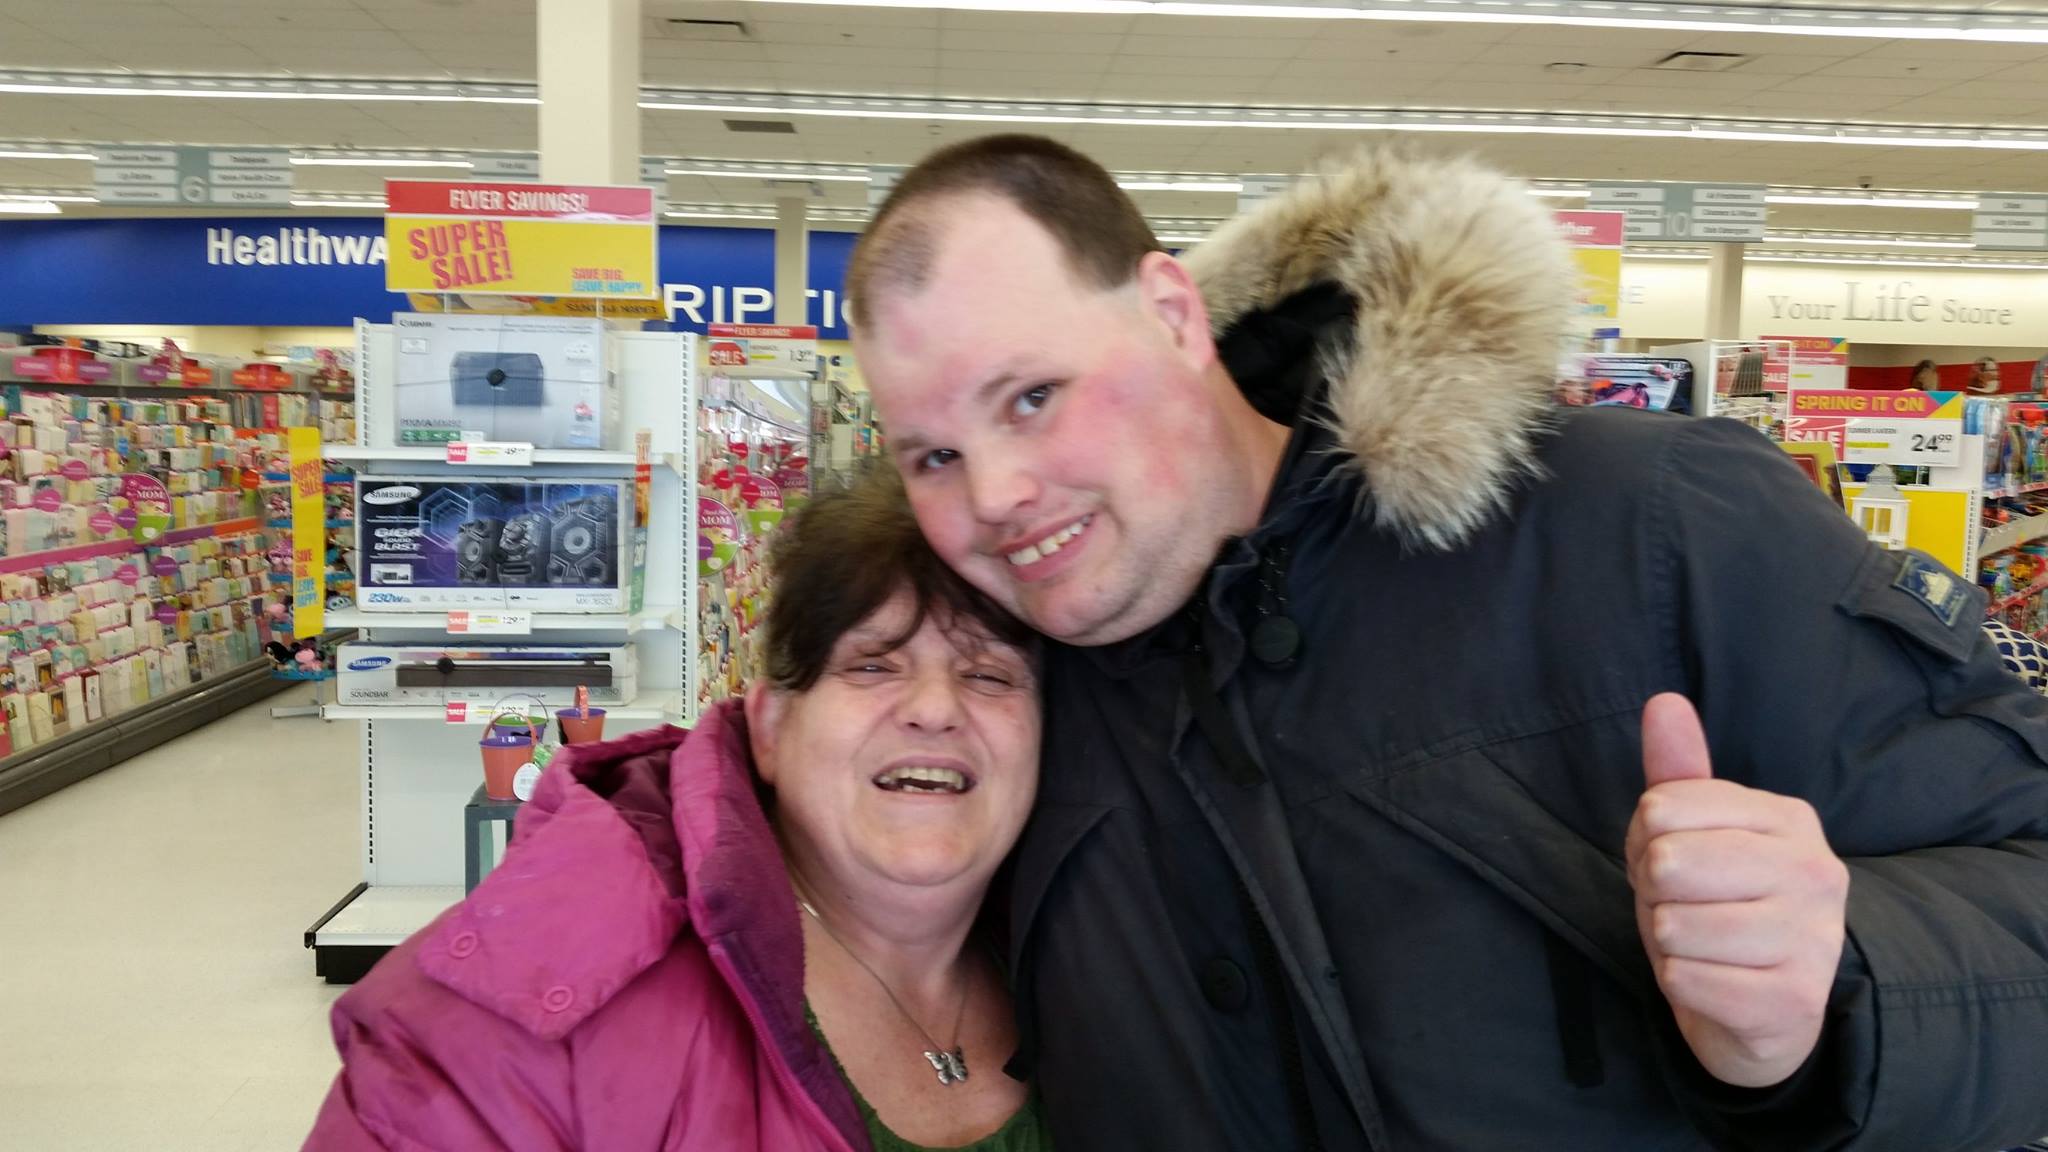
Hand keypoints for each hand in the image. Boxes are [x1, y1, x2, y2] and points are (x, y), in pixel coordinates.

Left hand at [1625, 693, 1849, 1087]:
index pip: (1661, 807)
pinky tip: (1715, 984)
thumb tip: (1663, 702)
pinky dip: (1682, 985)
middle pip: (1665, 862)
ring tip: (1704, 947)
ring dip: (1669, 944)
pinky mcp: (1793, 1000)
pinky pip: (1683, 978)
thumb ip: (1679, 772)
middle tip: (1688, 909)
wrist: (1766, 1015)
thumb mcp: (1695, 836)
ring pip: (1672, 926)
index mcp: (1791, 819)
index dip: (1645, 841)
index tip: (1679, 865)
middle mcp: (1815, 871)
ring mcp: (1813, 939)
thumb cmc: (1720, 909)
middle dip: (1654, 893)